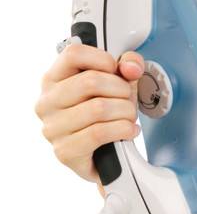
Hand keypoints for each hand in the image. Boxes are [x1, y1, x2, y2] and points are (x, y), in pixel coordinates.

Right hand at [37, 43, 145, 185]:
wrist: (105, 159)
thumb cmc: (106, 119)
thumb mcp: (118, 86)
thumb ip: (127, 67)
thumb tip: (131, 66)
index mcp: (53, 80)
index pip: (73, 54)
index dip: (104, 59)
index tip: (119, 72)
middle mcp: (47, 102)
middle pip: (91, 81)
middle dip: (122, 90)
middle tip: (129, 100)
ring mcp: (52, 127)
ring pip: (99, 108)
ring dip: (126, 112)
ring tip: (129, 118)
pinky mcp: (64, 151)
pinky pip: (100, 132)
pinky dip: (124, 130)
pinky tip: (129, 131)